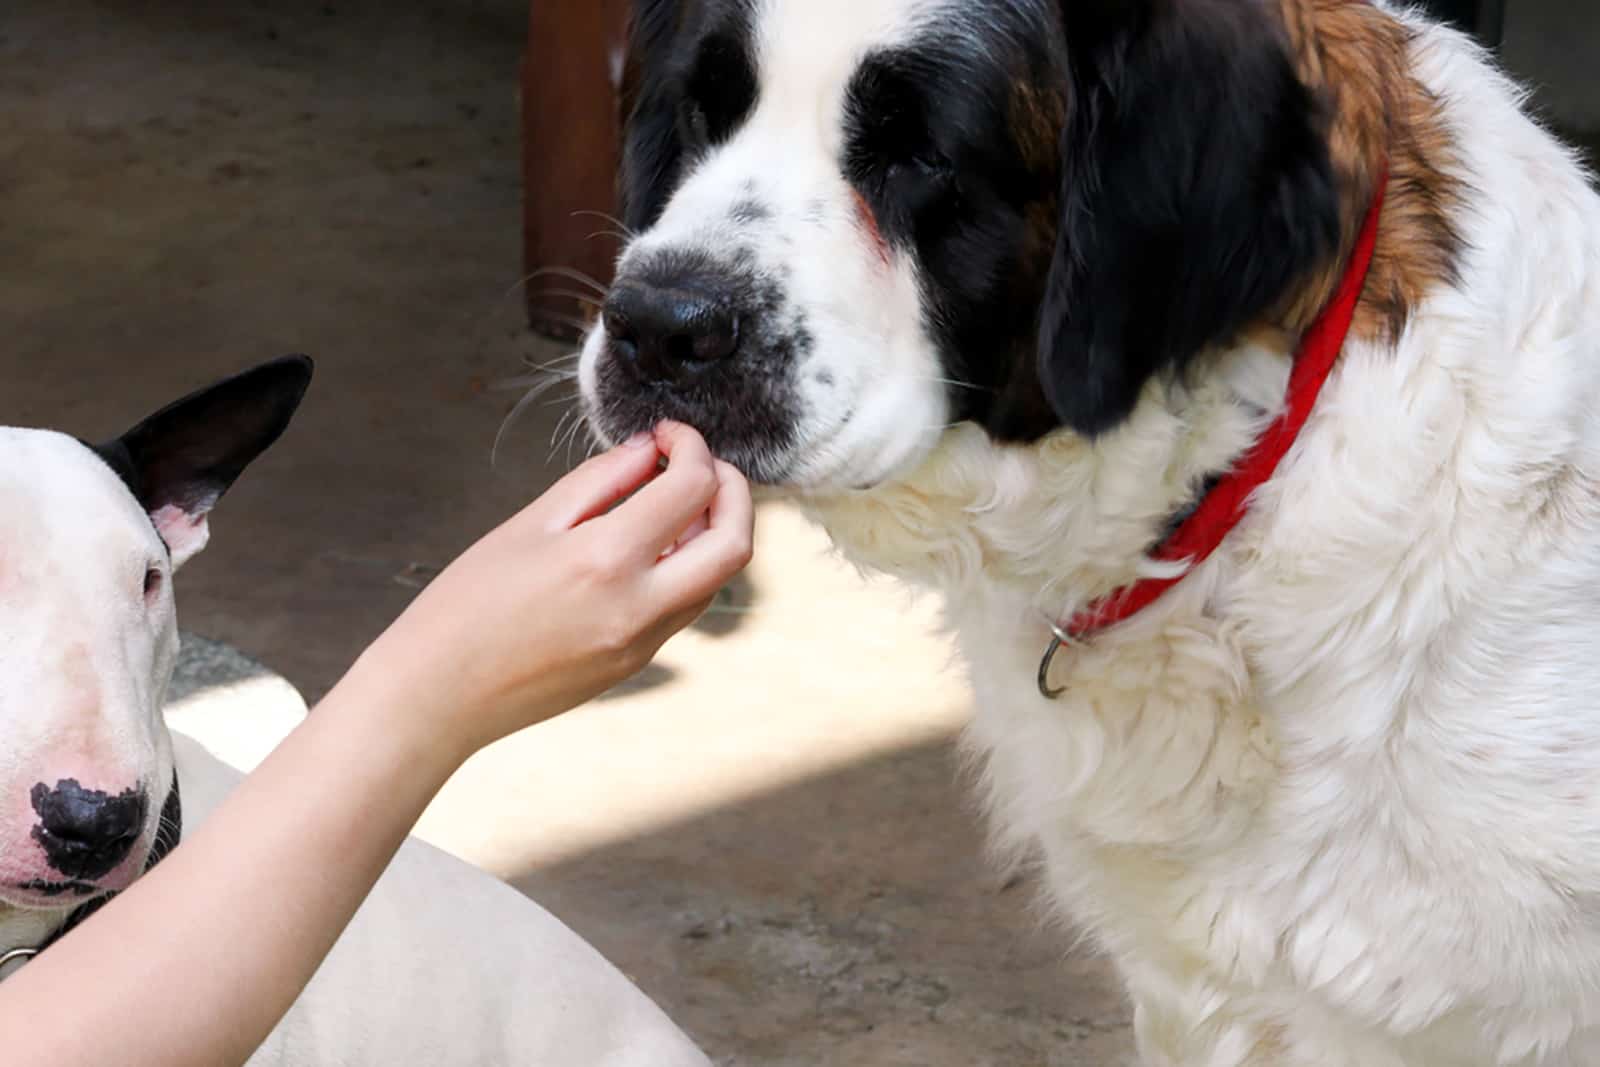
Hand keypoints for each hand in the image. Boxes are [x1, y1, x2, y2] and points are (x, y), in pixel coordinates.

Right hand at [349, 421, 753, 762]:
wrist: (437, 695)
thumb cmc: (466, 605)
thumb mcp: (529, 524)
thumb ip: (601, 481)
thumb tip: (649, 450)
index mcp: (606, 560)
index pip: (693, 488)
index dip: (692, 447)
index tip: (668, 434)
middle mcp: (639, 607)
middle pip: (734, 543)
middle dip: (733, 491)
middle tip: (701, 464)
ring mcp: (643, 643)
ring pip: (715, 578)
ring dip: (711, 531)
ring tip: (670, 501)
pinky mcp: (636, 663)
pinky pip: (684, 606)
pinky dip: (686, 566)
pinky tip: (648, 546)